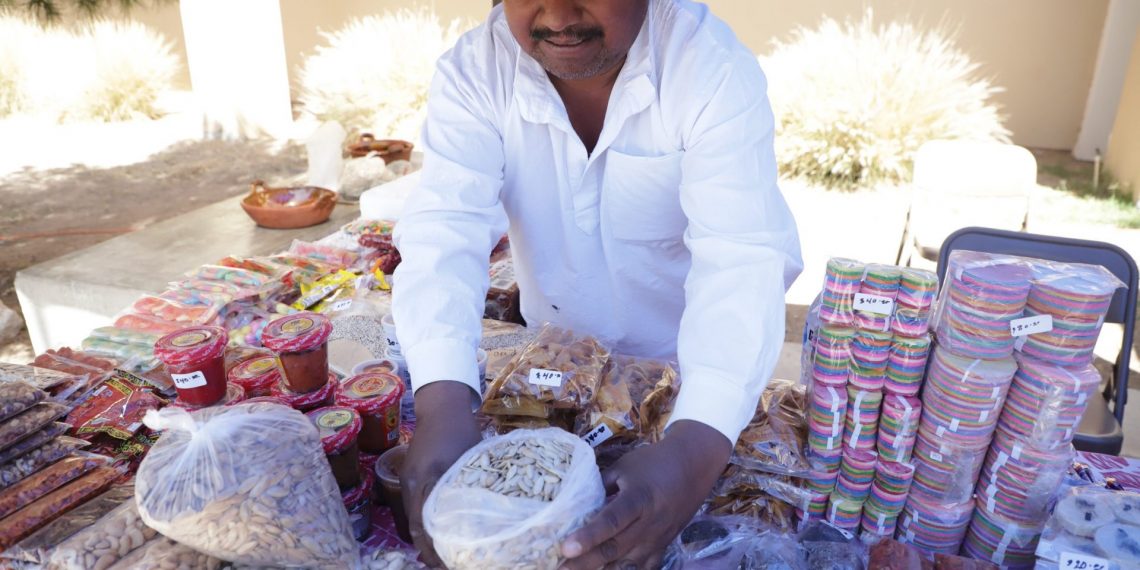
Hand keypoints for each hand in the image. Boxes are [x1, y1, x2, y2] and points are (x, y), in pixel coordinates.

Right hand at [402, 381, 482, 567]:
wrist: (441, 406)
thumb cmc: (463, 429)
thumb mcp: (472, 458)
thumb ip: (476, 485)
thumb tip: (491, 516)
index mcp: (427, 478)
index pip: (423, 524)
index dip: (433, 549)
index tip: (446, 565)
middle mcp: (412, 483)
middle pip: (415, 526)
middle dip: (428, 550)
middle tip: (445, 566)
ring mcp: (407, 479)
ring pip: (413, 518)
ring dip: (425, 537)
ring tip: (443, 553)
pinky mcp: (409, 476)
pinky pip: (414, 506)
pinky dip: (424, 521)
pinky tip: (439, 529)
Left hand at [560, 420, 731, 569]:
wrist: (693, 467)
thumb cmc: (654, 462)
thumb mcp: (624, 468)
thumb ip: (600, 487)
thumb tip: (574, 504)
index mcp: (639, 498)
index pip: (611, 521)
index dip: (588, 536)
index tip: (565, 547)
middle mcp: (649, 524)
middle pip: (614, 549)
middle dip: (584, 562)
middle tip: (558, 568)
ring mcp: (657, 540)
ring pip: (626, 564)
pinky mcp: (662, 548)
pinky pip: (642, 569)